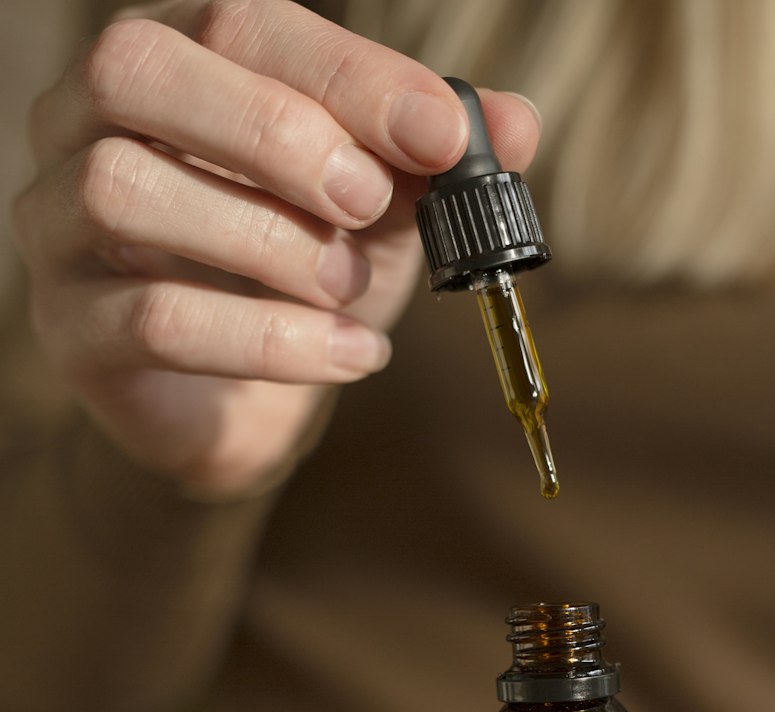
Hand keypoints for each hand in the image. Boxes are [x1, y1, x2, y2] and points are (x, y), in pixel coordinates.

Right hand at [11, 0, 539, 494]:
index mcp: (174, 69)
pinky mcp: (71, 329)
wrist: (244, 411)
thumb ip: (436, 161)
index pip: (237, 25)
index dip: (346, 76)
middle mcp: (87, 125)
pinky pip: (155, 320)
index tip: (440, 134)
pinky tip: (350, 354)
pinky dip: (271, 339)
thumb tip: (515, 124)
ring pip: (126, 188)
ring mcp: (61, 226)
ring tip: (350, 290)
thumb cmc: (299, 282)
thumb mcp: (378, 211)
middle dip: (273, 131)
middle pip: (137, 70)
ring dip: (267, 240)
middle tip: (367, 203)